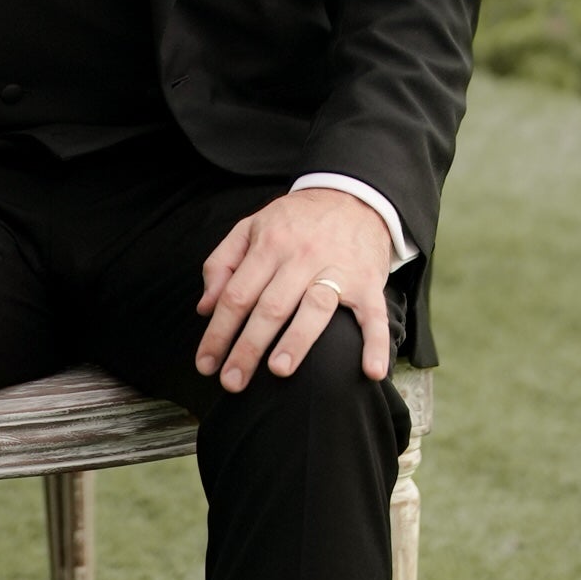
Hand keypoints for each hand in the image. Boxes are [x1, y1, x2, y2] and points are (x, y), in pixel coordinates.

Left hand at [196, 190, 395, 392]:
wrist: (354, 196)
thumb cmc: (297, 220)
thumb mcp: (252, 227)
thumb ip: (222, 263)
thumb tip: (205, 308)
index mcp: (269, 244)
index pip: (237, 295)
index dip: (218, 332)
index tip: (206, 364)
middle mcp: (301, 256)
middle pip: (270, 307)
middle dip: (248, 348)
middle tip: (232, 383)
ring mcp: (338, 270)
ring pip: (315, 307)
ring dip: (297, 340)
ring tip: (278, 370)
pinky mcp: (369, 282)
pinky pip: (374, 315)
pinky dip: (375, 343)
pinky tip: (370, 371)